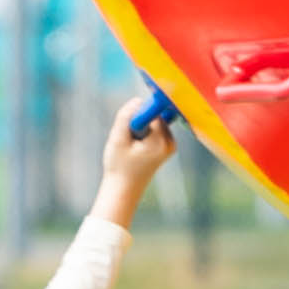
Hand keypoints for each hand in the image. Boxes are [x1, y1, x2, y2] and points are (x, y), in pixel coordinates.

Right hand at [93, 101, 177, 221]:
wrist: (124, 189)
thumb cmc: (119, 166)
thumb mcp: (117, 138)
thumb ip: (126, 117)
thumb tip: (138, 100)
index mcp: (160, 142)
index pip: (153, 113)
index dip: (138, 115)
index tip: (131, 125)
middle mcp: (170, 142)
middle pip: (154, 116)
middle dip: (139, 122)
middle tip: (128, 140)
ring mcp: (171, 145)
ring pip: (154, 122)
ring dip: (141, 127)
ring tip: (131, 146)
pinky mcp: (168, 146)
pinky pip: (155, 128)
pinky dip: (145, 133)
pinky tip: (137, 148)